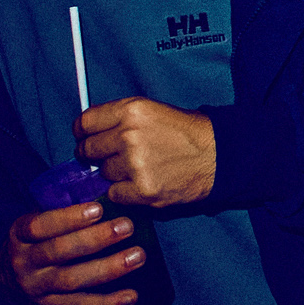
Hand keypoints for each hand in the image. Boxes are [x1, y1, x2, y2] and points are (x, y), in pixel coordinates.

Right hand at [0, 202, 142, 304]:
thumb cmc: (37, 237)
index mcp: (21, 235)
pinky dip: (106, 303)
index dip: (69, 218)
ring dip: (108, 268)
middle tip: (127, 226)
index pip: (39, 226)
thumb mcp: (39, 219)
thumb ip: (65, 210)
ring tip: (138, 256)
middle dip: (96, 239)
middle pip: (59, 252)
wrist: (8, 275)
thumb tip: (110, 193)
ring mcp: (36, 287)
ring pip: (72, 280)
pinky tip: (131, 296)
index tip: (99, 209)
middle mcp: (25, 262)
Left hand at [75, 99, 214, 207]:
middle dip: (95, 155)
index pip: (85, 123)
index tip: (86, 138)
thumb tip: (89, 134)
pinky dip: (125, 192)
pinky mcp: (141, 190)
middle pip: (88, 150)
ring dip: (116, 173)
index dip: (83, 132)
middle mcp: (130, 135)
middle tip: (111, 156)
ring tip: (141, 167)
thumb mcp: (155, 111)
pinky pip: (114, 194)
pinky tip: (144, 182)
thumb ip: (121, 120)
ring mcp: (135, 164)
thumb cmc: (188, 133)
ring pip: (103, 173)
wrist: (220, 155)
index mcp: (133, 110)